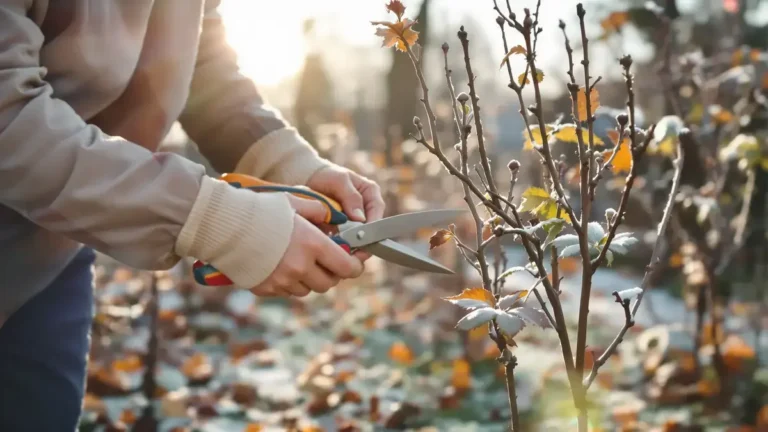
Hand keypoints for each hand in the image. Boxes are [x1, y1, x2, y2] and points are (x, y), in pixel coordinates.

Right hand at [249, 194, 363, 297]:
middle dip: (331, 273)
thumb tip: (334, 219)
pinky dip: (289, 283)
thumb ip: (319, 211)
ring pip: (308, 290)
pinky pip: (286, 291)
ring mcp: (282, 281)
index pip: (347, 267)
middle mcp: (300, 267)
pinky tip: (281, 266)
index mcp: (313, 245)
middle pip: (329, 283)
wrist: (224, 224)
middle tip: (326, 261)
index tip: (354, 261)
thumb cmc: (261, 209)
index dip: (355, 265)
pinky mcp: (266, 289)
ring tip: (301, 262)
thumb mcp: (295, 202)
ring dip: (310, 279)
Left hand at [306, 165, 384, 260]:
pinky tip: (332, 245)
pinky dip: (339, 242)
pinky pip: (344, 238)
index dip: (372, 225)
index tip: (363, 236)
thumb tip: (360, 219)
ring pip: (357, 235)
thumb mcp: (339, 181)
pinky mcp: (343, 228)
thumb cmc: (326, 175)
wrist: (308, 179)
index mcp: (371, 193)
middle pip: (369, 227)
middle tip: (351, 248)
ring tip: (340, 247)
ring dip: (349, 242)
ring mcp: (354, 219)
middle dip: (360, 238)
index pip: (377, 211)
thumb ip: (351, 197)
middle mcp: (366, 208)